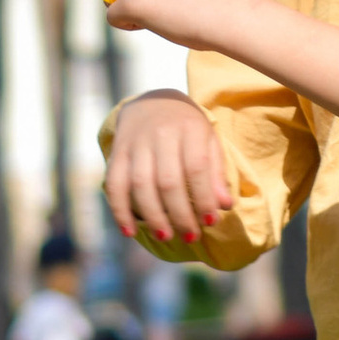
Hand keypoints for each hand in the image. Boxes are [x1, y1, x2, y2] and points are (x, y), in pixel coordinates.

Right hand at [105, 93, 231, 250]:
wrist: (152, 103)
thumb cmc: (187, 129)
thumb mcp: (208, 140)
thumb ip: (216, 172)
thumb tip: (224, 206)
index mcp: (189, 128)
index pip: (197, 168)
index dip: (204, 198)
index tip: (211, 222)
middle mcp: (161, 134)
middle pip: (168, 181)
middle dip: (180, 214)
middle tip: (190, 236)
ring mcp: (136, 144)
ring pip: (141, 186)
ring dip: (153, 216)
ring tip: (165, 236)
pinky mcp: (117, 153)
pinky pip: (115, 185)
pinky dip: (120, 211)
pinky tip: (129, 231)